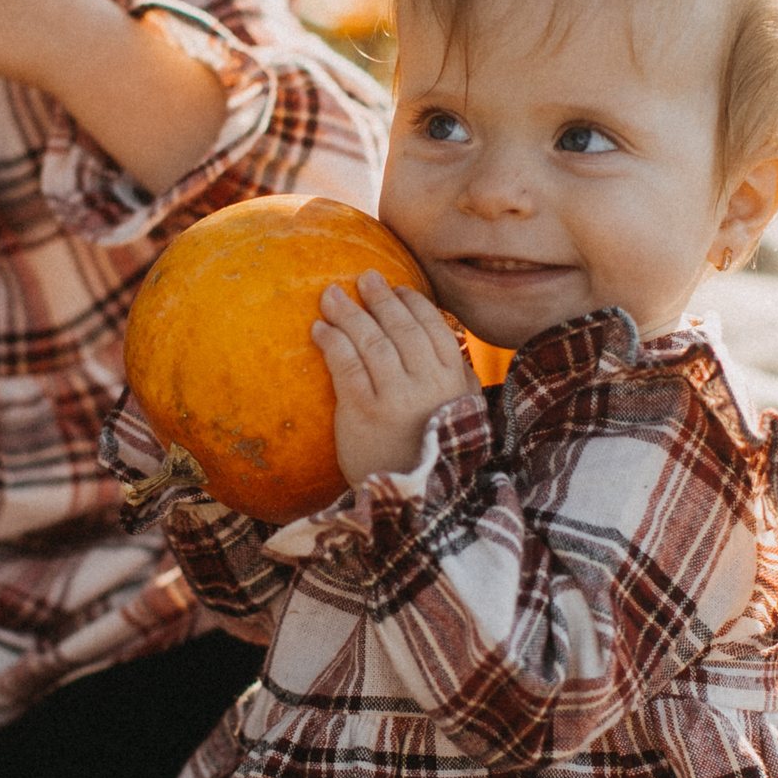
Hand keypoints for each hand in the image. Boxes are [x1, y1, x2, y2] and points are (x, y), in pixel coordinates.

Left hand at [311, 271, 477, 487]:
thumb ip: (454, 377)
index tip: (396, 288)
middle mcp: (427, 385)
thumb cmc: (429, 452)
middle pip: (401, 329)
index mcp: (452, 381)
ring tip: (331, 296)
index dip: (413, 304)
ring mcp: (396, 398)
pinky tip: (320, 330)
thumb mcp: (458, 413)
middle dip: (380, 299)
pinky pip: (346, 366)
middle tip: (363, 277)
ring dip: (349, 314)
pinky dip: (332, 342)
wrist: (411, 500)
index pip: (434, 328)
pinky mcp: (364, 413)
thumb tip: (444, 337)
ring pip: (372, 342)